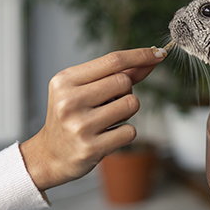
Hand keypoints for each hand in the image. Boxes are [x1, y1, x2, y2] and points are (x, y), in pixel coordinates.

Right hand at [20, 47, 166, 190]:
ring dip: (126, 112)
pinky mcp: (91, 148)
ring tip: (106, 120)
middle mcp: (69, 101)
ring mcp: (80, 125)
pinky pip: (130, 131)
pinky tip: (105, 137)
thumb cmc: (71, 116)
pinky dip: (124, 133)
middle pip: (125, 82)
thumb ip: (117, 73)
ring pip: (131, 104)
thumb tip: (152, 58)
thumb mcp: (84, 89)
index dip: (140, 55)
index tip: (159, 53)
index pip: (113, 60)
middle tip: (107, 104)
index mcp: (65, 80)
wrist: (49, 156)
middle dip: (125, 91)